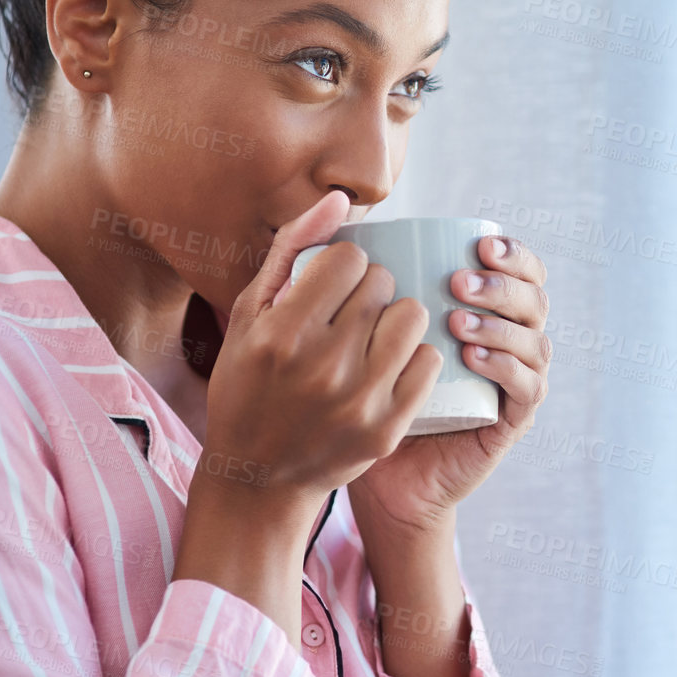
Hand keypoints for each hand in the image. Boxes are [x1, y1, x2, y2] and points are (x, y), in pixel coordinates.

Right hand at [197, 191, 444, 513]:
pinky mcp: (386, 427)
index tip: (332, 285)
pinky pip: (428, 361)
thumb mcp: (250, 317)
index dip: (344, 265)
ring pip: (413, 316)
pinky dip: (414, 356)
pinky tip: (390, 364)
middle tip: (351, 313)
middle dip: (370, 289)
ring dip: (398, 317)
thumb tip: (341, 198)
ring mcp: (358, 400)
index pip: (349, 259)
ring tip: (375, 334)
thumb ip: (293, 251)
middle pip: (382, 284)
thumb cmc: (248, 386)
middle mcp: (322, 366)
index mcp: (282, 334)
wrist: (258, 478)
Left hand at [347, 234, 551, 535]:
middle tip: (460, 282)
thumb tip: (337, 205)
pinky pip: (527, 388)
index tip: (478, 243)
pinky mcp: (510, 421)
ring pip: (534, 340)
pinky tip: (473, 357)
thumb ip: (349, 272)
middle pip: (534, 299)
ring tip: (458, 320)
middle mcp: (509, 343)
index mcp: (484, 313)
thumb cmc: (359, 391)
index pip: (520, 271)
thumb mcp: (354, 327)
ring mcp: (515, 382)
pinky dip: (507, 367)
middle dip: (504, 284)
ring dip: (500, 324)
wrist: (372, 469)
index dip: (512, 253)